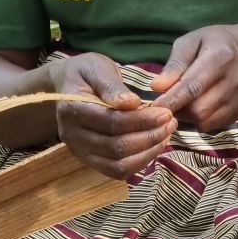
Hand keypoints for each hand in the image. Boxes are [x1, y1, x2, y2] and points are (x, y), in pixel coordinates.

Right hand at [48, 53, 176, 178]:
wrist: (66, 84)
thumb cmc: (85, 72)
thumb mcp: (97, 68)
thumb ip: (112, 86)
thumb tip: (132, 104)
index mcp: (73, 110)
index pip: (112, 123)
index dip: (142, 121)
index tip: (166, 112)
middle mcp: (72, 136)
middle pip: (116, 147)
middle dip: (149, 137)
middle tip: (171, 122)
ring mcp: (80, 152)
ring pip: (118, 165)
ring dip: (147, 153)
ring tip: (166, 134)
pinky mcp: (90, 160)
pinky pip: (116, 171)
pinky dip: (139, 162)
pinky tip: (155, 146)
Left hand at [151, 25, 237, 130]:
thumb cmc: (215, 43)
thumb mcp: (192, 41)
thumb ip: (175, 64)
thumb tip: (157, 87)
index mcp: (220, 57)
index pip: (192, 87)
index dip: (171, 101)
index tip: (153, 107)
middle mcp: (236, 79)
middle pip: (199, 110)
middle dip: (179, 110)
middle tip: (170, 102)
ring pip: (207, 121)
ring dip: (190, 117)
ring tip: (186, 103)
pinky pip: (217, 125)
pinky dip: (204, 120)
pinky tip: (203, 105)